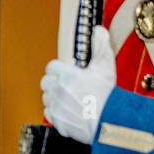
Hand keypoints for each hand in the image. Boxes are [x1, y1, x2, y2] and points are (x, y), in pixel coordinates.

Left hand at [41, 25, 115, 145]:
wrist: (108, 122)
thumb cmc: (107, 96)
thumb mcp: (106, 65)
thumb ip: (100, 45)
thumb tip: (98, 31)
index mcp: (66, 75)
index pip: (51, 66)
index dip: (59, 68)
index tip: (66, 71)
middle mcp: (57, 91)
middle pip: (45, 82)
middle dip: (54, 82)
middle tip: (67, 84)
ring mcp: (56, 107)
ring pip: (46, 98)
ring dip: (54, 97)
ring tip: (69, 98)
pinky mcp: (57, 122)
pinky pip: (49, 114)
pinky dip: (57, 112)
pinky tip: (69, 110)